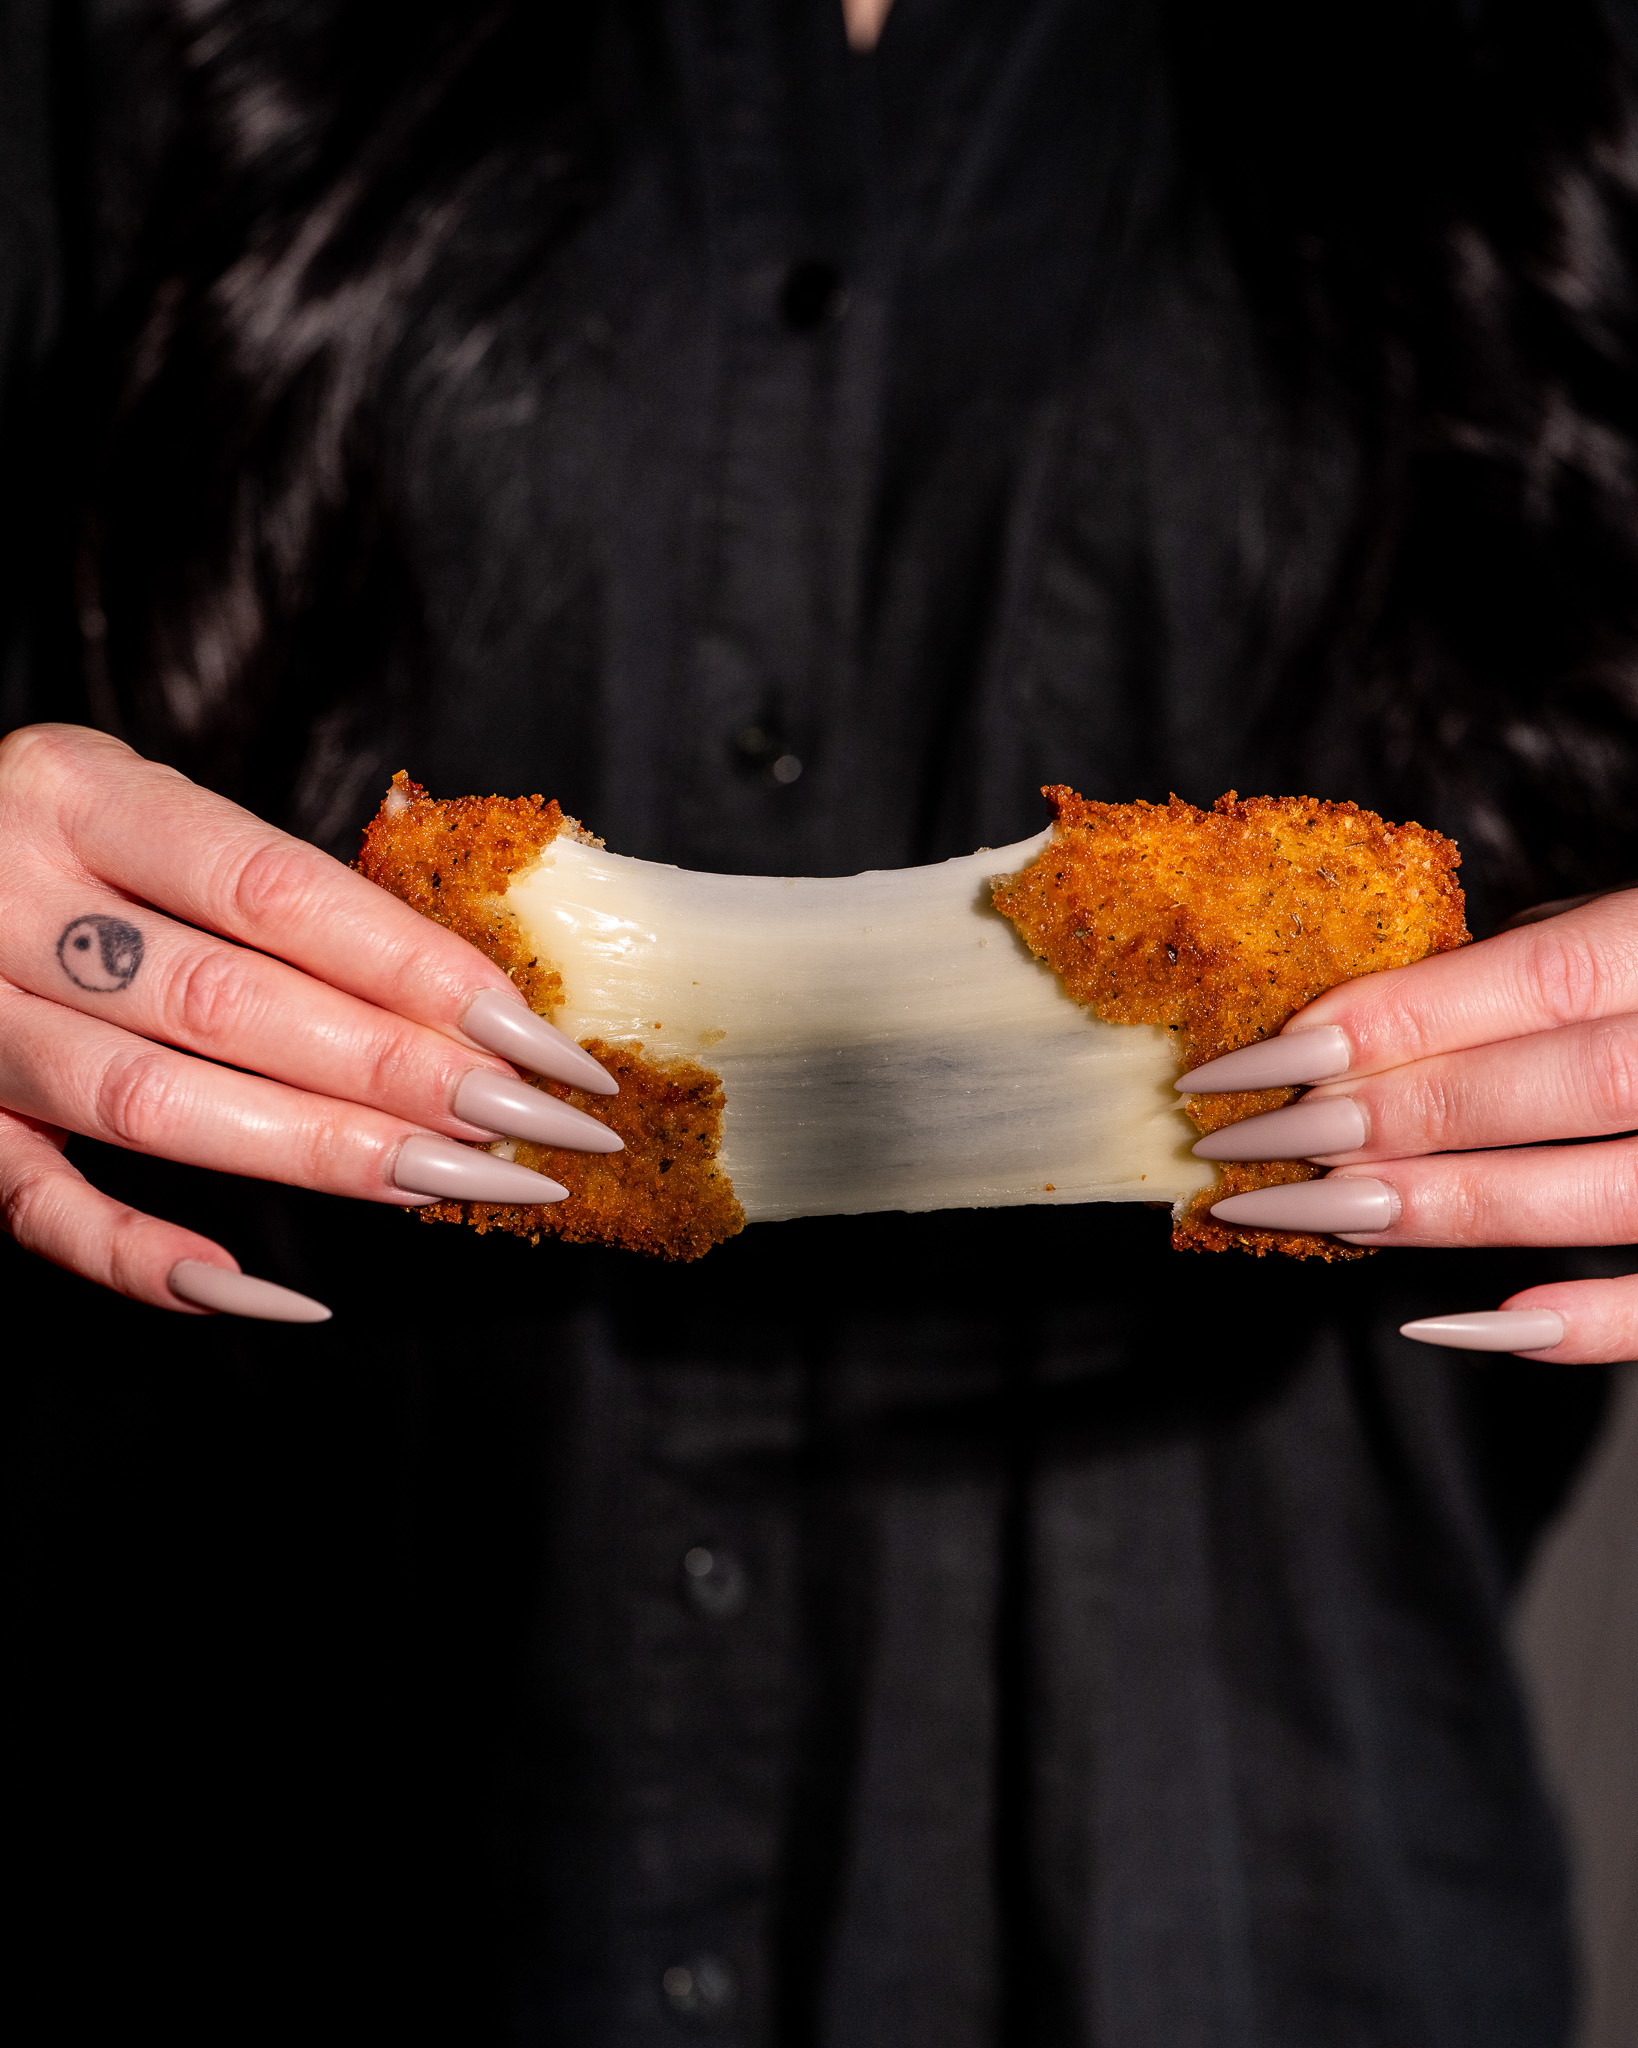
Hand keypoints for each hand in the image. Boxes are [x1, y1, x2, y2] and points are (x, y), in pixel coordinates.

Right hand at [0, 725, 620, 1319]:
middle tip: (533, 1127)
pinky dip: (152, 1262)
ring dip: (319, 1154)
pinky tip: (270, 1295)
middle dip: (402, 1073)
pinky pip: (41, 1209)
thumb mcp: (139, 807)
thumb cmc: (50, 837)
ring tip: (452, 1184)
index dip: (421, 970)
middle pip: (229, 1003)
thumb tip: (466, 994)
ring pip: (151, 1102)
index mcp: (79, 793)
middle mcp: (8, 899)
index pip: (279, 890)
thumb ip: (261, 882)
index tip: (540, 1040)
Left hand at [1177, 883, 1637, 1362]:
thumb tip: (1410, 997)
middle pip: (1547, 1091)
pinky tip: (1453, 1319)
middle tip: (1239, 1144)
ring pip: (1600, 1197)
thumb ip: (1571, 956)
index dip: (1388, 1020)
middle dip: (1379, 1118)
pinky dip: (1575, 1323)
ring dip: (1437, 1211)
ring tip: (1301, 1214)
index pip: (1533, 985)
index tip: (1257, 1054)